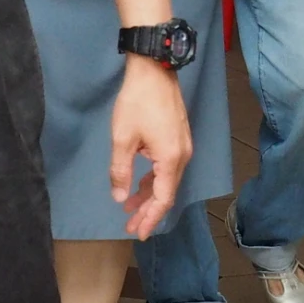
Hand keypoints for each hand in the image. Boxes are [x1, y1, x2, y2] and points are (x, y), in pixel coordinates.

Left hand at [110, 55, 190, 238]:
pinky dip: (154, 179)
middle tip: (131, 226)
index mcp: (171, 159)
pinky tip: (140, 183)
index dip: (150, 218)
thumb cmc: (137, 102)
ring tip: (130, 208)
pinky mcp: (179, 137)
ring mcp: (183, 146)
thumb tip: (120, 198)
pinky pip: (168, 167)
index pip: (163, 199)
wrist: (154, 69)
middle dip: (149, 211)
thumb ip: (121, 171)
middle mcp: (183, 156)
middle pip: (167, 192)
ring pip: (167, 180)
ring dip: (150, 195)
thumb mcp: (122, 139)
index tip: (138, 233)